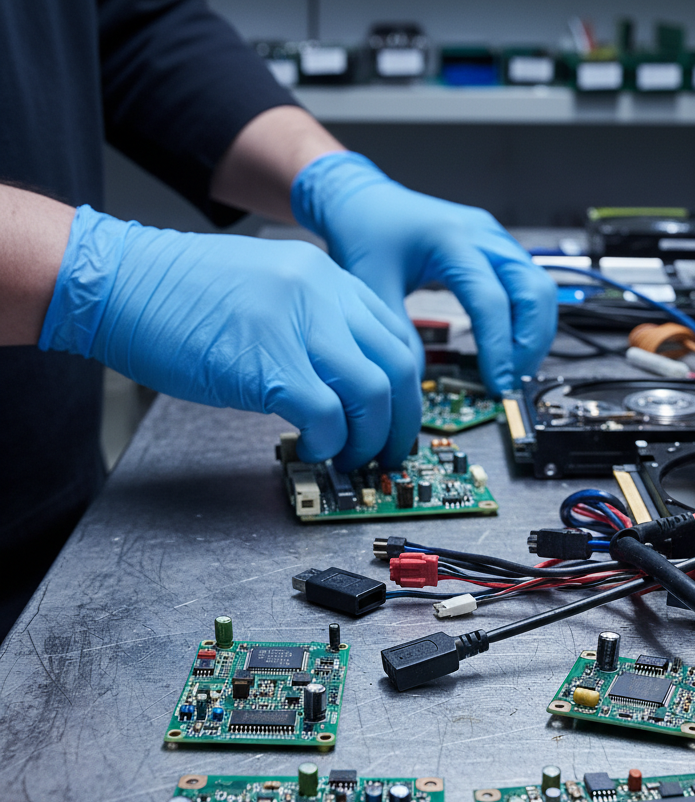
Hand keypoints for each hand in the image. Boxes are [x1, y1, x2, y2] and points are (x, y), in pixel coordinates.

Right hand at [38, 206, 418, 468]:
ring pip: (373, 394)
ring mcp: (298, 325)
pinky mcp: (268, 363)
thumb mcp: (269, 293)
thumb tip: (343, 386)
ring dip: (368, 439)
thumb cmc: (180, 296)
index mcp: (327, 278)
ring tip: (348, 457)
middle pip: (398, 367)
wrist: (115, 281)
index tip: (396, 419)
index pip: (397, 337)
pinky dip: (328, 443)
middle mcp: (324, 294)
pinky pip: (328, 416)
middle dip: (401, 422)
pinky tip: (311, 448)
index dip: (406, 390)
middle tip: (386, 453)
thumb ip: (316, 328)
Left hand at [291, 152, 557, 393]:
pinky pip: (529, 285)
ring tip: (513, 368)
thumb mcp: (371, 285)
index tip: (496, 383)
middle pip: (534, 291)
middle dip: (529, 342)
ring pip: (541, 288)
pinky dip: (527, 320)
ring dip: (534, 334)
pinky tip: (510, 347)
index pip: (491, 300)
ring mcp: (495, 239)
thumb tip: (417, 383)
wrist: (365, 199)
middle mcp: (483, 234)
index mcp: (451, 239)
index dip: (498, 348)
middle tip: (512, 379)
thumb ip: (396, 333)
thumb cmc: (366, 232)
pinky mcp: (498, 249)